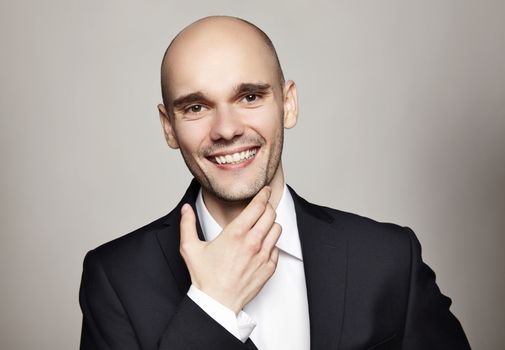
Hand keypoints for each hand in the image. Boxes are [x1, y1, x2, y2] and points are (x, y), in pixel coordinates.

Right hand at [179, 187, 280, 313]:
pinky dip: (271, 244)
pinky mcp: (269, 268)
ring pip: (277, 229)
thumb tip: (186, 208)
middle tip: (262, 206)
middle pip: (270, 214)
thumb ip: (187, 224)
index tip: (264, 191)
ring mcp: (263, 256)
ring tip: (261, 226)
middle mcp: (252, 242)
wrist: (216, 303)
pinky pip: (277, 248)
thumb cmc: (204, 277)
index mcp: (235, 234)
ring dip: (270, 225)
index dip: (263, 194)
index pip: (258, 206)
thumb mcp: (190, 248)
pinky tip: (261, 247)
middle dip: (267, 206)